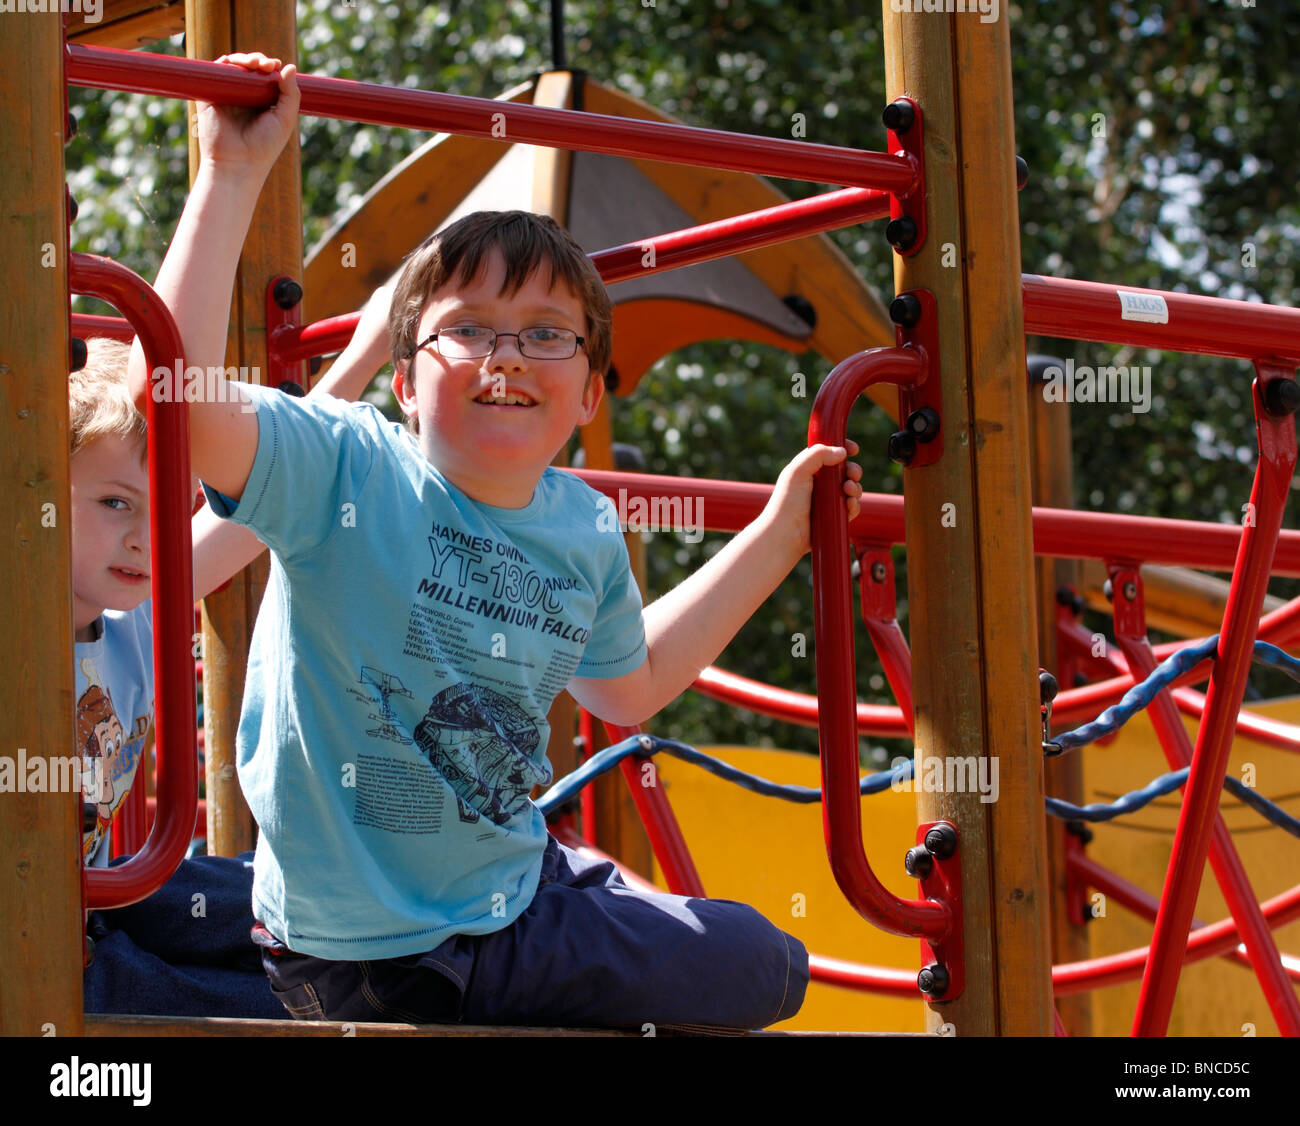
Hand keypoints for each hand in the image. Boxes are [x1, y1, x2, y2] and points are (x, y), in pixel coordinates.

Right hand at [195, 53, 299, 173]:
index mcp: (262, 104)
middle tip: (267, 65)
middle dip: (259, 60)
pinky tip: (236, 64)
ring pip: (233, 67)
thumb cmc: (264, 147)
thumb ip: (290, 94)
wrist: (237, 163)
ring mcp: (226, 96)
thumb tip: (289, 66)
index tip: (276, 66)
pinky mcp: (209, 96)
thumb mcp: (285, 120)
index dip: (271, 67)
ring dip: (243, 58)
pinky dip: (225, 64)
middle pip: (249, 69)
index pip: (266, 77)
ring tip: (255, 62)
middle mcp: (244, 98)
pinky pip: (215, 73)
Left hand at [763, 438, 862, 558]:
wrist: (786, 534)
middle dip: (853, 470)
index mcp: (810, 468)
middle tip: (852, 474)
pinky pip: (852, 507)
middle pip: (846, 470)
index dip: (843, 448)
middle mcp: (820, 483)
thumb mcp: (797, 471)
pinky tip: (849, 504)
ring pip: (852, 488)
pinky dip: (854, 504)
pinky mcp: (835, 516)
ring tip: (848, 490)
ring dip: (855, 487)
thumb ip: (817, 454)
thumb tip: (842, 452)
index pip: (830, 453)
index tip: (853, 449)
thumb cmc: (787, 502)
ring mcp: (829, 500)